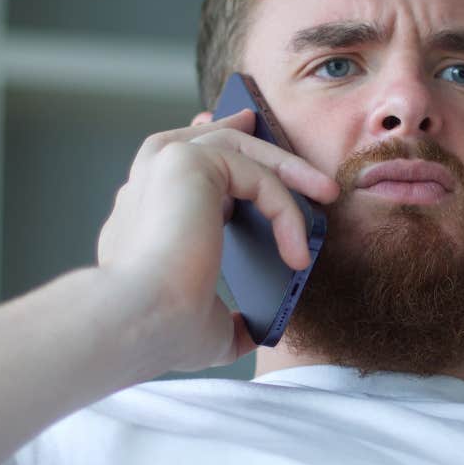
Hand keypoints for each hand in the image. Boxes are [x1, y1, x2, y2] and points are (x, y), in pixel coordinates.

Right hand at [95, 109, 339, 372]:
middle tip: (279, 135)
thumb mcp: (206, 327)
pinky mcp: (188, 163)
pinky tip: (297, 250)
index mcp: (142, 218)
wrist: (139, 321)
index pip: (176, 173)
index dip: (212, 157)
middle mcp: (147, 185)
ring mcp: (163, 168)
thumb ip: (231, 319)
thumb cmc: (161, 330)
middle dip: (243, 134)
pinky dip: (285, 209)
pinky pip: (256, 175)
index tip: (239, 151)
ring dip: (284, 166)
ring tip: (324, 191)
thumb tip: (255, 330)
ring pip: (235, 147)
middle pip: (202, 141)